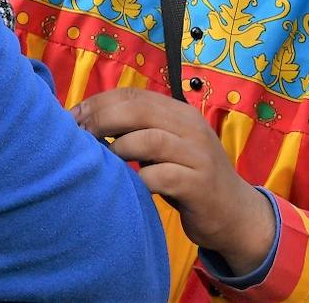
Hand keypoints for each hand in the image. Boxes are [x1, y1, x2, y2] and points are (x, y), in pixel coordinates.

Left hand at [74, 88, 275, 275]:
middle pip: (139, 111)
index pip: (132, 95)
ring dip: (118, 148)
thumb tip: (84, 121)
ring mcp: (198, 155)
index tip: (72, 117)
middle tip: (79, 137)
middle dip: (101, 120)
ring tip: (102, 161)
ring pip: (150, 139)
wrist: (236, 214)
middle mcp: (190, 127)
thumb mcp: (165, 146)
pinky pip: (163, 176)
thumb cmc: (188, 177)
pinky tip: (129, 185)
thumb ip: (136, 130)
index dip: (98, 102)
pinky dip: (140, 179)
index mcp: (179, 112)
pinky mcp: (200, 184)